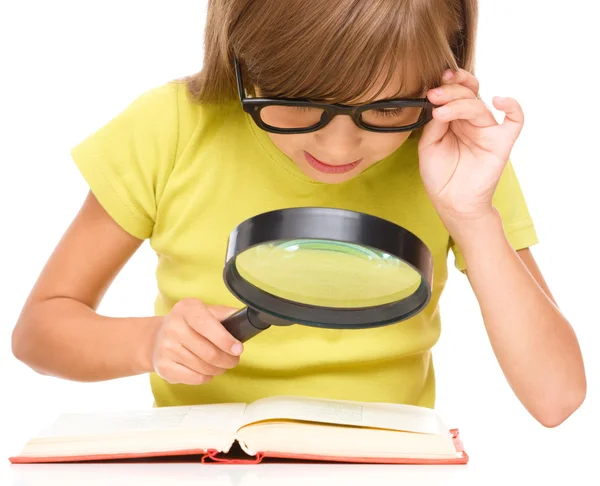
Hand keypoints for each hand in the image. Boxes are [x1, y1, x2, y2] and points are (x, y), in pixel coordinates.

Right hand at [151, 298, 242, 384]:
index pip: (208, 326)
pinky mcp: (163, 366)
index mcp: (187, 308)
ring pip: (203, 367)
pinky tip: (205, 371)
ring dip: (218, 369)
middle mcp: (173, 326)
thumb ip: (225, 315)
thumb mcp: (205, 311)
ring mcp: (166, 347)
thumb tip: (244, 320)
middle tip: (234, 360)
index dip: (226, 340)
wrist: (157, 338)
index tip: (238, 349)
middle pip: (209, 352)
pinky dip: (205, 377)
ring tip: (221, 364)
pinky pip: (194, 378)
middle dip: (228, 359)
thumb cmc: (188, 324)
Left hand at [418, 68, 523, 230]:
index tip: (432, 87)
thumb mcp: (429, 146)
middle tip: (434, 95)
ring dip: (460, 104)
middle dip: (451, 91)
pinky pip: (515, 121)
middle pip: (468, 94)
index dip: (447, 85)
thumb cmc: (440, 176)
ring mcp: (488, 131)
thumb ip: (434, 124)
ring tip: (440, 112)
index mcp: (455, 120)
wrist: (452, 203)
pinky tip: (499, 100)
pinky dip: (512, 107)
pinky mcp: (501, 142)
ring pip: (480, 107)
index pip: (456, 93)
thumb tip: (438, 103)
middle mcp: (472, 122)